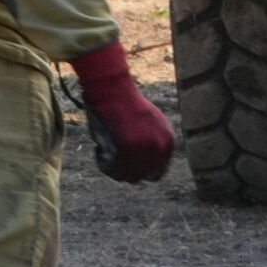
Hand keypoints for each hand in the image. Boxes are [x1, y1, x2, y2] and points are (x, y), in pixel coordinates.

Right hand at [66, 40, 174, 184]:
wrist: (115, 89)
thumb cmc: (129, 104)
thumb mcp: (153, 123)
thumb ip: (155, 143)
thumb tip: (148, 166)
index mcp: (168, 142)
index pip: (157, 173)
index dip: (141, 170)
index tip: (128, 164)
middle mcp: (158, 149)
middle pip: (140, 177)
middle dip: (127, 171)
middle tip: (114, 159)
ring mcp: (142, 150)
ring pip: (125, 177)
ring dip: (114, 168)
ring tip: (106, 151)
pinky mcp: (125, 150)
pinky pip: (112, 171)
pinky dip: (102, 163)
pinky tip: (98, 150)